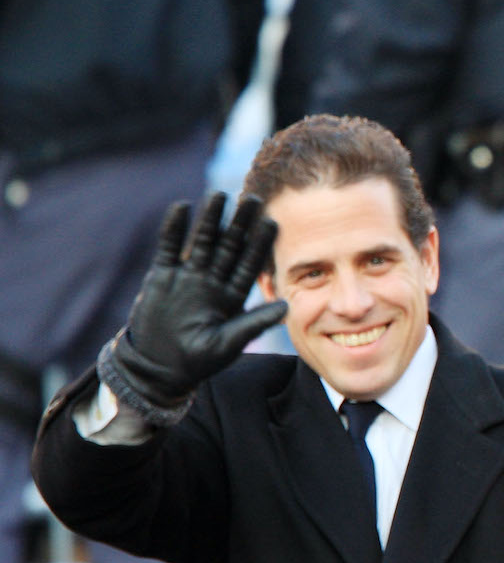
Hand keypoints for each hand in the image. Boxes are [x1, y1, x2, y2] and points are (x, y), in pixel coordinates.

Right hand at [97, 193, 287, 424]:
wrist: (158, 367)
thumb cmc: (198, 360)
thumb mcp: (228, 342)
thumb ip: (254, 322)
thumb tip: (286, 306)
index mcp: (233, 296)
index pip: (250, 264)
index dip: (261, 244)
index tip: (273, 222)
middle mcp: (213, 281)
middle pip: (229, 246)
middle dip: (240, 224)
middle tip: (253, 199)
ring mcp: (188, 277)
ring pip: (202, 242)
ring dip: (210, 219)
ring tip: (219, 195)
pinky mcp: (162, 276)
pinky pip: (169, 248)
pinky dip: (174, 229)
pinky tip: (182, 207)